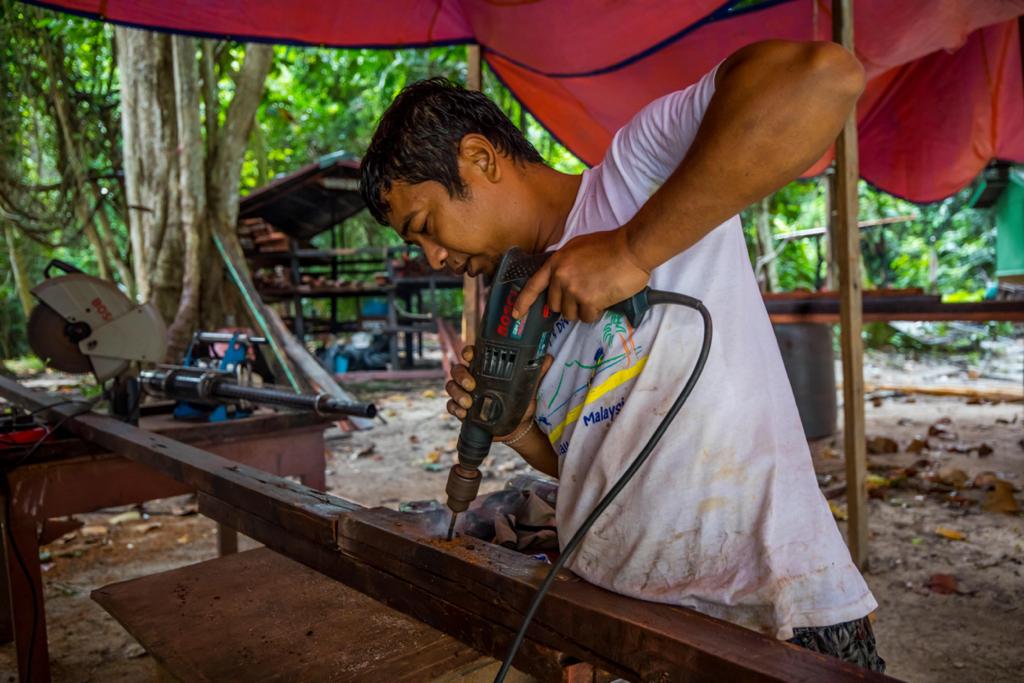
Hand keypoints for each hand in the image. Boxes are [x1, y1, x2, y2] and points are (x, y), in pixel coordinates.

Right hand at [445, 346, 552, 441]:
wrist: (518, 427)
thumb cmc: (521, 403)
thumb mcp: (529, 387)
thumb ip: (536, 372)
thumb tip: (548, 357)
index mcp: (485, 369)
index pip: (472, 355)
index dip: (468, 352)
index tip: (470, 355)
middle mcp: (472, 379)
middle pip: (457, 370)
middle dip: (461, 376)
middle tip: (472, 385)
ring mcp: (465, 394)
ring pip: (451, 387)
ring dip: (457, 393)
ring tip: (468, 403)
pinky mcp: (462, 410)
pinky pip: (450, 406)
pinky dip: (454, 408)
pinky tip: (463, 413)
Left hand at [513, 227, 649, 322]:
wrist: (631, 248)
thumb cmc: (610, 245)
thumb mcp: (578, 247)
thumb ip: (565, 263)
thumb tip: (561, 278)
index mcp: (556, 262)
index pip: (534, 285)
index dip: (523, 302)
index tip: (517, 314)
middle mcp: (561, 277)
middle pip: (555, 305)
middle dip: (568, 304)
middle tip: (585, 294)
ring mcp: (573, 289)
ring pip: (571, 314)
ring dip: (583, 309)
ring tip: (598, 294)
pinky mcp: (588, 301)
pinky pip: (587, 317)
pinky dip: (596, 312)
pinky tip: (605, 299)